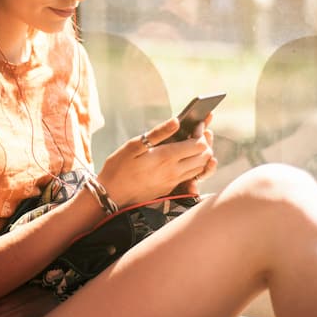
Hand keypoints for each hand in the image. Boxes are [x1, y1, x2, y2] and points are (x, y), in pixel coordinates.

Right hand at [97, 116, 215, 206]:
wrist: (111, 194)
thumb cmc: (119, 166)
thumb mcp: (134, 145)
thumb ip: (158, 133)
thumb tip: (177, 121)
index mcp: (166, 157)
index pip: (198, 145)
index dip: (201, 132)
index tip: (196, 123)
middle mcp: (174, 171)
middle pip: (204, 157)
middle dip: (205, 142)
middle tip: (198, 131)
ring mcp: (173, 182)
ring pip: (200, 168)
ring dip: (202, 154)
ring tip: (194, 142)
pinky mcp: (169, 189)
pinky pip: (190, 176)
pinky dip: (194, 165)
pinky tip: (185, 157)